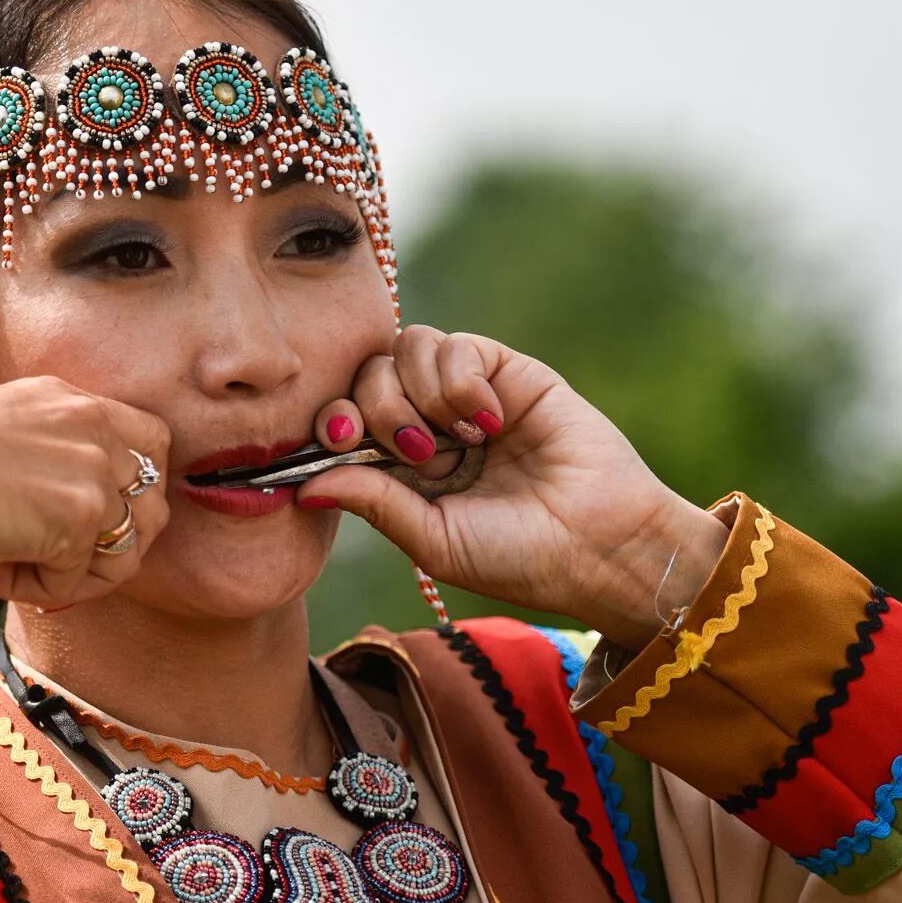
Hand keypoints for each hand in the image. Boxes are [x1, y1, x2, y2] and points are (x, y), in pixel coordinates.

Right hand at [0, 377, 171, 610]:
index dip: (133, 488)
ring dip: (75, 575)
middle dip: (117, 542)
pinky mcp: (79, 519)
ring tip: (16, 572)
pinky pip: (76, 580)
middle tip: (64, 561)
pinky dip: (37, 592)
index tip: (92, 517)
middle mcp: (90, 426)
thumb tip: (38, 497)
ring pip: (125, 549)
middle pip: (153, 500)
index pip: (148, 440)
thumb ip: (29, 449)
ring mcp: (92, 471)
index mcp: (64, 398)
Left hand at [295, 326, 729, 647]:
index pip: (344, 423)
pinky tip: (487, 421)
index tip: (336, 443)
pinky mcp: (504, 372)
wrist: (599, 544)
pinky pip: (454, 345)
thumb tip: (302, 483)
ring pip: (403, 350)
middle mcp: (428, 426)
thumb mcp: (432, 540)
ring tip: (456, 441)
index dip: (329, 423)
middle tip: (412, 451)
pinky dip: (457, 380)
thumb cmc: (519, 557)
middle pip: (366, 376)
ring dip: (415, 393)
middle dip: (373, 408)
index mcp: (402, 471)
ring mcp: (463, 396)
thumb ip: (372, 503)